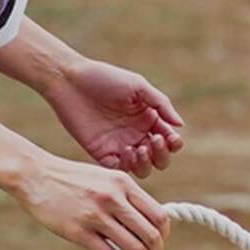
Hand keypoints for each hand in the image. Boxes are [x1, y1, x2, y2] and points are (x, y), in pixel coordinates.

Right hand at [14, 153, 169, 249]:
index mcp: (124, 184)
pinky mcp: (78, 231)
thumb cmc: (72, 180)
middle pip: (152, 236)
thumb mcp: (106, 179)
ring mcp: (96, 215)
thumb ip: (128, 199)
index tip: (158, 245)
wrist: (33, 174)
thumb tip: (150, 226)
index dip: (164, 236)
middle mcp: (113, 198)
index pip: (159, 216)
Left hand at [44, 59, 183, 178]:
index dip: (173, 144)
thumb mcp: (137, 85)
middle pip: (160, 159)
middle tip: (154, 141)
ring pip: (144, 169)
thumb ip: (161, 104)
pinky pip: (122, 170)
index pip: (169, 141)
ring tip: (139, 149)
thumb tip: (180, 125)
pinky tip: (127, 151)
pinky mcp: (104, 155)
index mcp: (148, 121)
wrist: (69, 81)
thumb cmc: (104, 78)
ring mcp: (121, 148)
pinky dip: (129, 166)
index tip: (169, 137)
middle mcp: (137, 137)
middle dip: (162, 155)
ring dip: (147, 163)